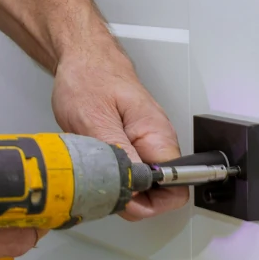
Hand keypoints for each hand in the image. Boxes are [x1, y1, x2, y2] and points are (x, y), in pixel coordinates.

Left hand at [51, 31, 188, 220]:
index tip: (125, 196)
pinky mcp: (135, 145)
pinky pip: (133, 173)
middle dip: (133, 198)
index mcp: (157, 135)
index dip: (150, 202)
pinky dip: (114, 176)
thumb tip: (135, 188)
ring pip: (146, 186)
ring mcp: (148, 144)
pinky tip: (99, 165)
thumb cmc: (89, 78)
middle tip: (104, 185)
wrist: (82, 57)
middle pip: (162, 193)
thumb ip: (118, 158)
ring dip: (122, 187)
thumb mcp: (95, 120)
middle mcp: (159, 141)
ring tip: (99, 171)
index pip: (177, 186)